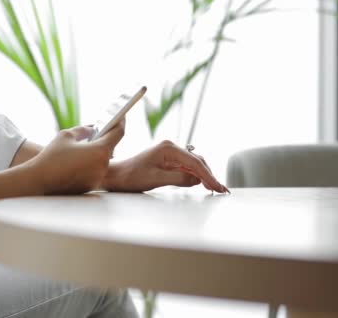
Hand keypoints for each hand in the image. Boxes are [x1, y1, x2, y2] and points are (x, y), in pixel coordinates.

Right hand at [27, 121, 124, 194]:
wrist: (39, 180)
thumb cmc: (52, 156)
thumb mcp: (66, 135)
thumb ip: (83, 130)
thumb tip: (92, 128)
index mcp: (99, 151)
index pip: (117, 133)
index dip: (120, 123)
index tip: (121, 116)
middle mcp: (102, 166)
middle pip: (110, 148)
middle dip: (106, 138)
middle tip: (103, 128)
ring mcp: (97, 178)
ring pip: (102, 160)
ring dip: (98, 152)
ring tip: (92, 142)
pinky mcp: (91, 186)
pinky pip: (95, 171)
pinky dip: (91, 163)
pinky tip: (83, 158)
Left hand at [102, 140, 228, 192]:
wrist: (116, 176)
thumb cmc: (131, 176)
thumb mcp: (156, 179)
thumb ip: (178, 178)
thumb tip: (196, 180)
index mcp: (168, 148)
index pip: (194, 162)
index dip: (208, 175)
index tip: (217, 187)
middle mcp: (170, 148)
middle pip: (197, 161)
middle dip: (210, 175)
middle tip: (221, 189)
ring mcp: (169, 155)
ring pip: (193, 164)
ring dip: (204, 176)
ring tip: (215, 188)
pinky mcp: (168, 162)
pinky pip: (186, 168)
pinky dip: (195, 176)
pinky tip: (203, 183)